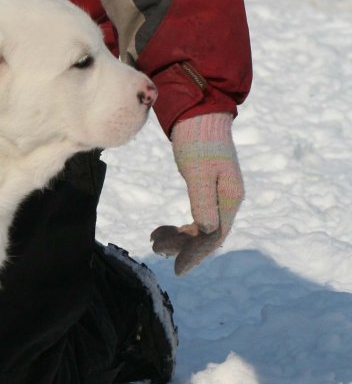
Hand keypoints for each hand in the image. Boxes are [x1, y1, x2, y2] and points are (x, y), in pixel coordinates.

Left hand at [150, 113, 243, 274]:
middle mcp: (228, 199)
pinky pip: (195, 216)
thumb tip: (205, 233)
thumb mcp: (198, 173)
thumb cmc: (198, 141)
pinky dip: (179, 227)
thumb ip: (202, 203)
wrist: (197, 114)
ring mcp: (218, 194)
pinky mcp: (206, 188)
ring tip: (153, 238)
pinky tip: (161, 230)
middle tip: (154, 245)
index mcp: (230, 198)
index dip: (196, 254)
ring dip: (178, 237)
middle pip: (207, 235)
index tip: (176, 269)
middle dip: (182, 245)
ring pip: (199, 228)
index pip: (215, 236)